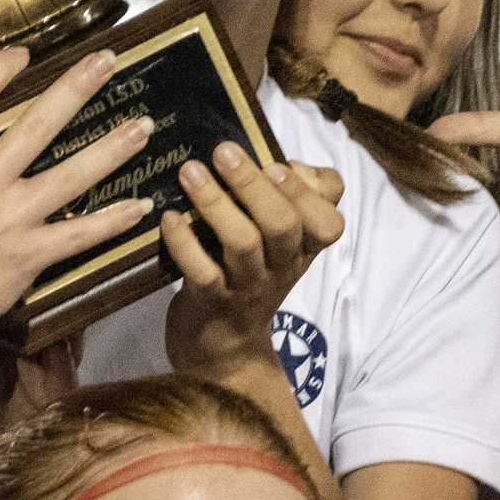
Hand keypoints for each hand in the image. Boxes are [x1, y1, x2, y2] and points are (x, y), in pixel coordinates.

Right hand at [0, 47, 153, 347]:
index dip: (0, 66)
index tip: (23, 53)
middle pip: (37, 123)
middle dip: (76, 86)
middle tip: (109, 60)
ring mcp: (10, 219)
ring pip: (71, 174)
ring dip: (111, 148)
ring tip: (144, 126)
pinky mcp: (30, 255)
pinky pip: (80, 234)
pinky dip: (112, 220)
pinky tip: (141, 204)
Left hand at [162, 144, 344, 375]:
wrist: (223, 347)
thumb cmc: (247, 273)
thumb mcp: (275, 241)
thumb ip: (283, 199)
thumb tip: (274, 158)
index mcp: (302, 248)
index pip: (330, 222)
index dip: (307, 192)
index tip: (276, 163)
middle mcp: (281, 266)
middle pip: (284, 224)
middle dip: (253, 184)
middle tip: (223, 151)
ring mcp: (247, 285)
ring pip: (243, 242)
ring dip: (215, 203)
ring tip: (190, 171)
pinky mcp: (211, 301)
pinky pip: (201, 271)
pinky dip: (184, 242)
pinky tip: (169, 218)